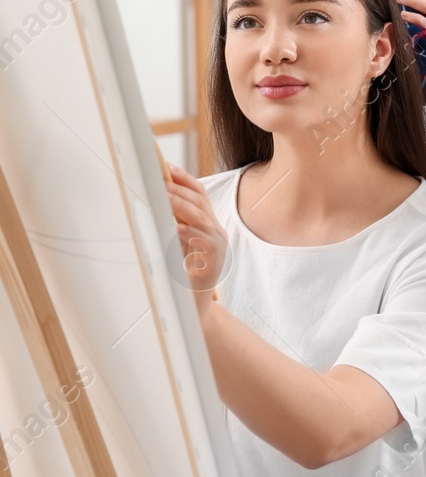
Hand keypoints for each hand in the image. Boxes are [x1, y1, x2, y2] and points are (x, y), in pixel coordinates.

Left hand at [164, 165, 228, 312]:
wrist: (195, 308)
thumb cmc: (184, 276)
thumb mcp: (180, 244)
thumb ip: (176, 224)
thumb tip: (156, 202)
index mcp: (209, 225)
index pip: (200, 194)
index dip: (185, 179)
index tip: (167, 167)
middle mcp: (216, 232)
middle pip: (200, 202)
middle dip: (178, 188)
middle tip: (159, 180)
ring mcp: (218, 247)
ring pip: (201, 218)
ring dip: (180, 205)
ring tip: (163, 196)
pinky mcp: (214, 263)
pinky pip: (203, 243)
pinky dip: (189, 233)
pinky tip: (176, 227)